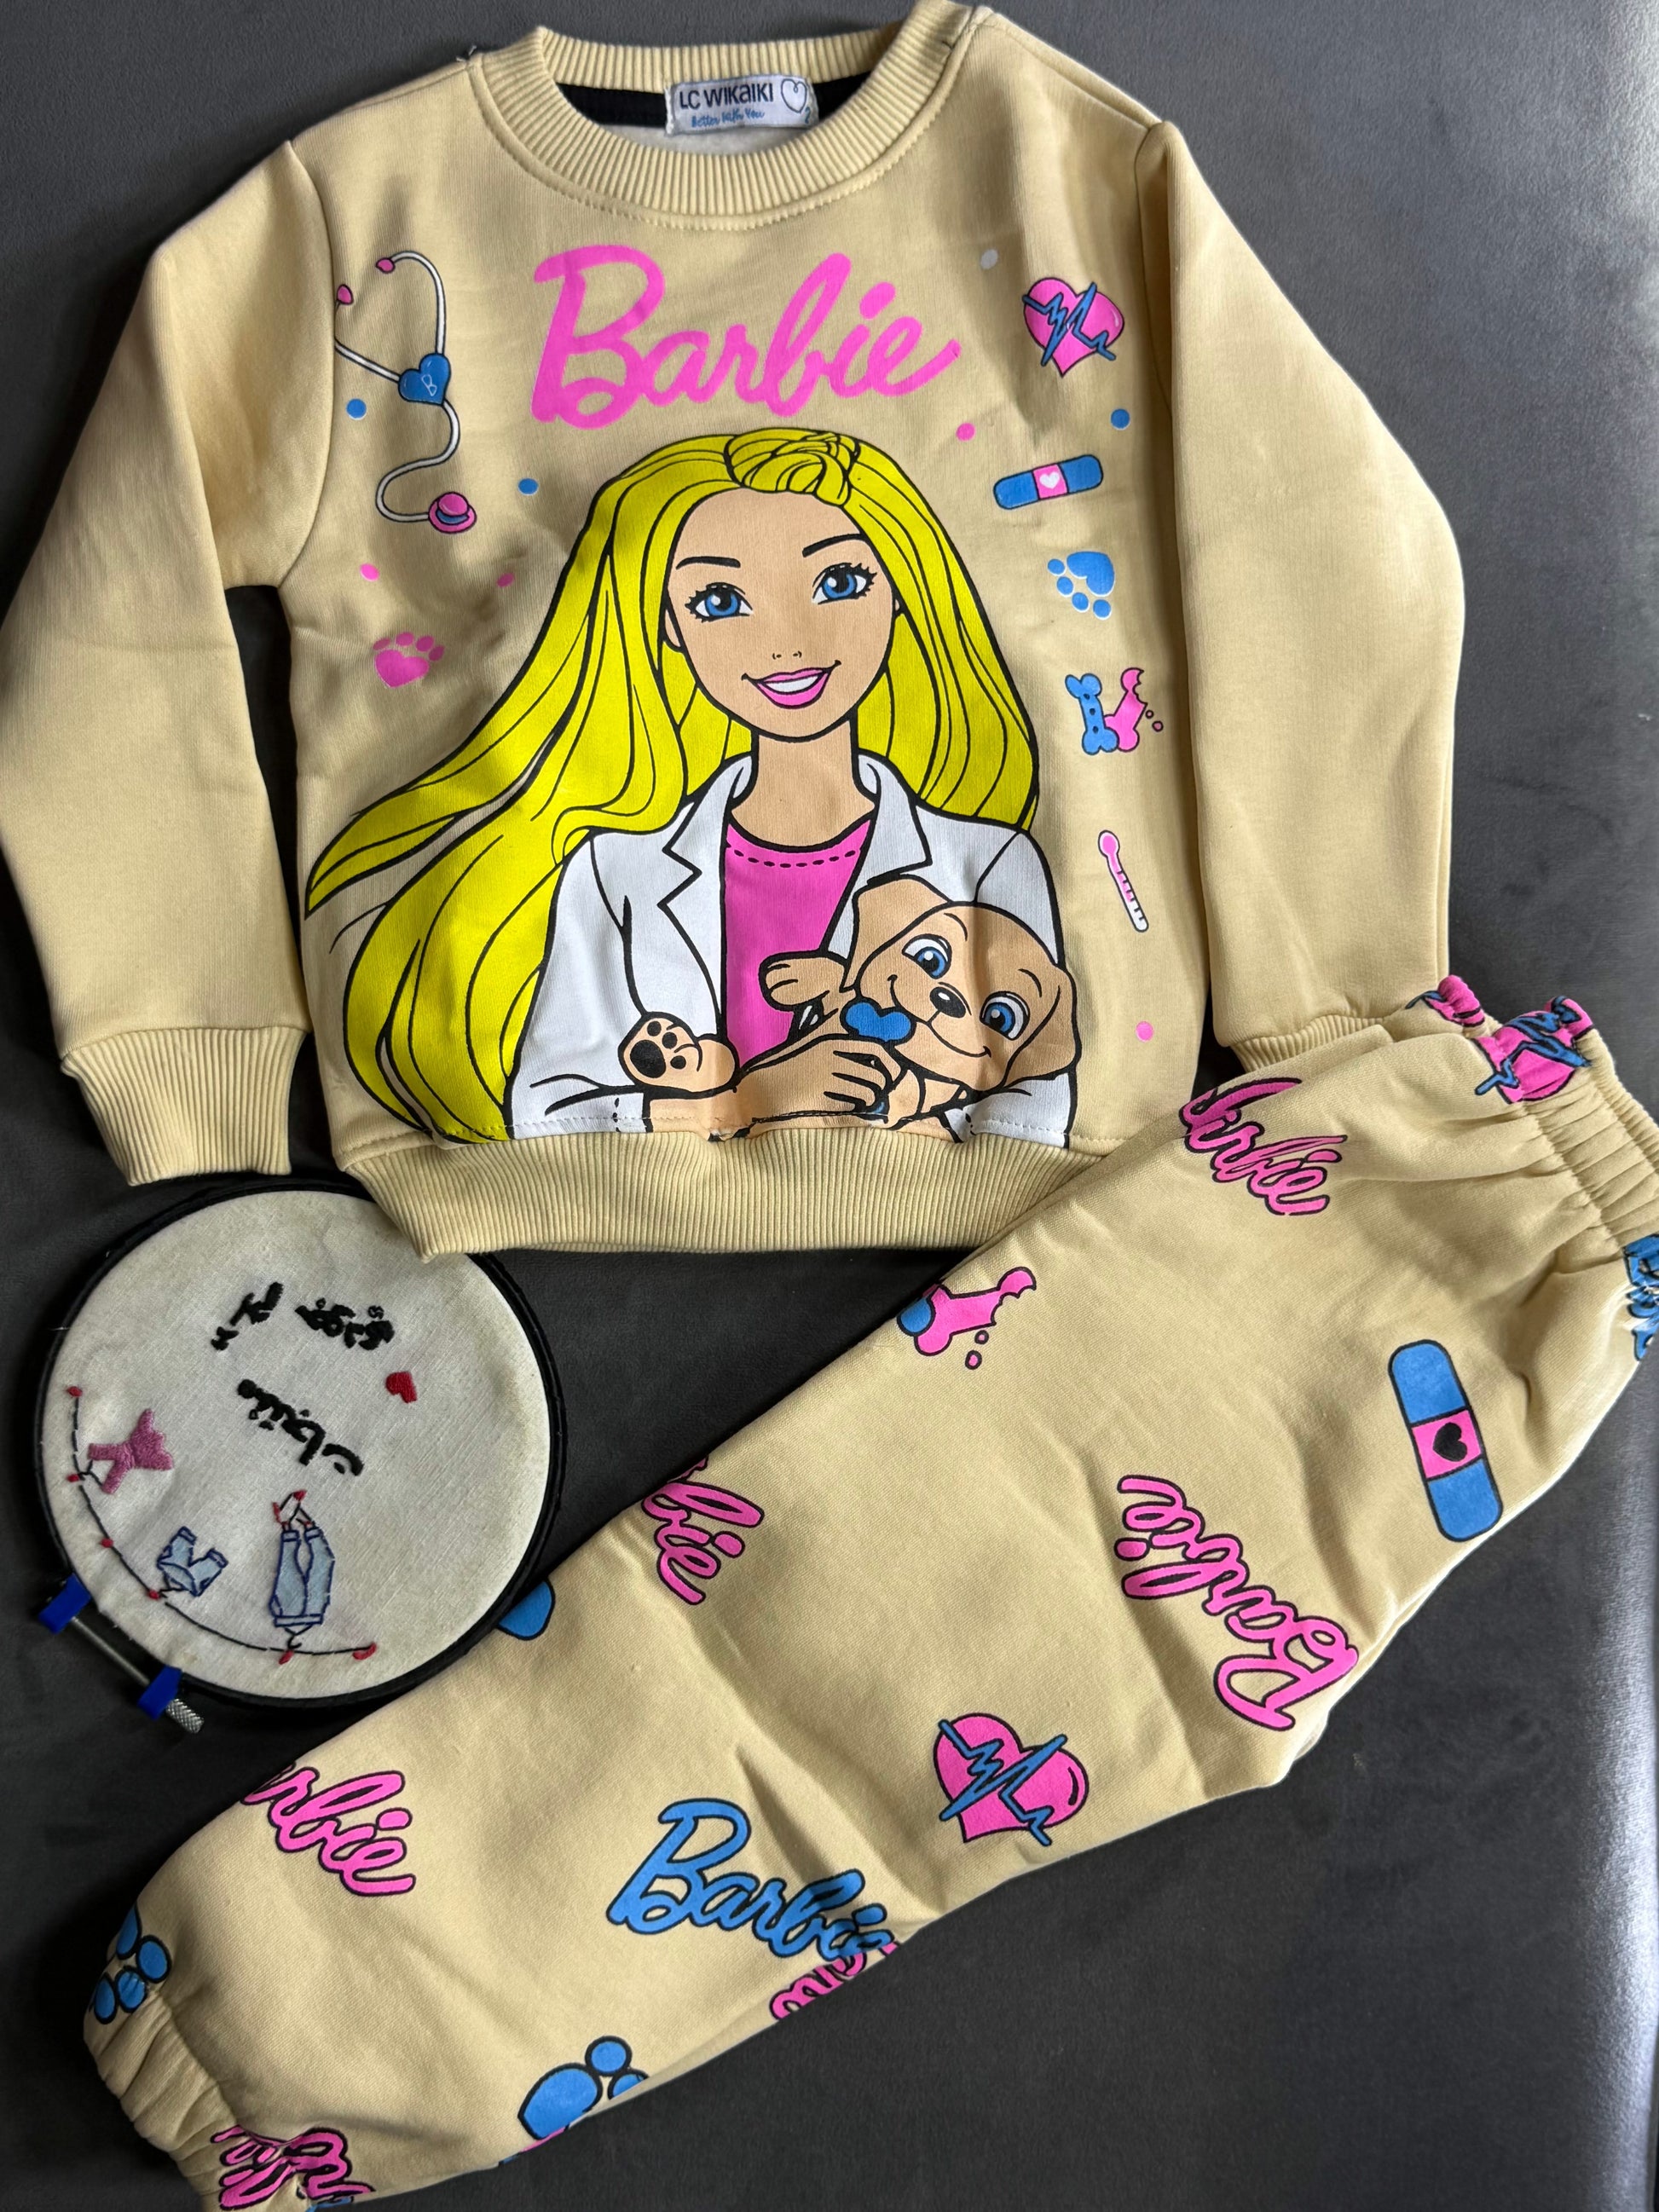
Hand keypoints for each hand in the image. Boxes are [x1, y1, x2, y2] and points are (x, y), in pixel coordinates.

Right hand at [733, 1031, 900, 1122]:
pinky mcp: (821, 1099)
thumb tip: (882, 1062)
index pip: (878, 1049)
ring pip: (869, 1094)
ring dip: (869, 1102)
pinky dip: (854, 1111)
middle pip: (878, 1076)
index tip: (894, 1075)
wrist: (761, 1087)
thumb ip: (844, 1051)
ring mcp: (827, 1079)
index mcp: (833, 1042)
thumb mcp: (817, 1048)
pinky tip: (842, 1108)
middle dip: (882, 1089)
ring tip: (858, 1103)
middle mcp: (833, 1058)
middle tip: (875, 1095)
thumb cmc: (794, 1069)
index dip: (893, 1064)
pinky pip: (852, 1108)